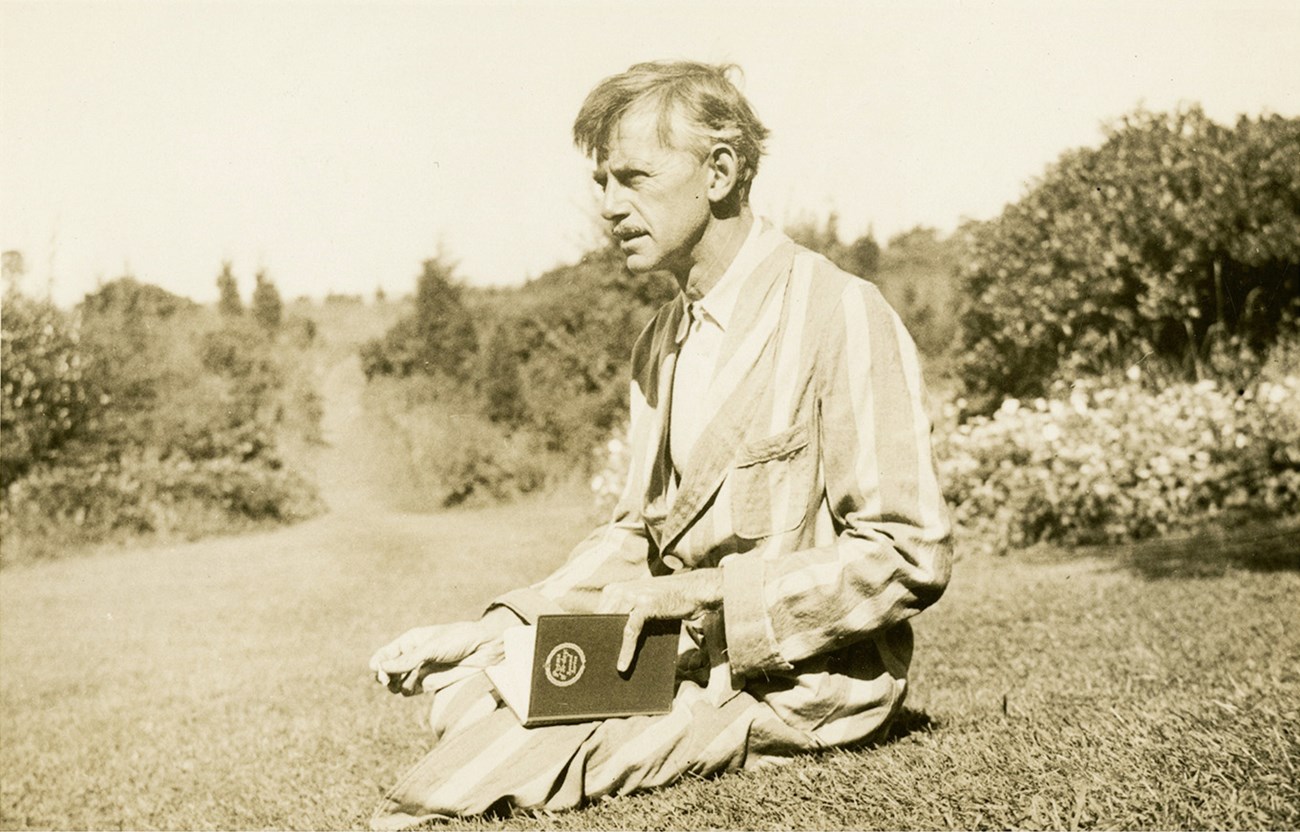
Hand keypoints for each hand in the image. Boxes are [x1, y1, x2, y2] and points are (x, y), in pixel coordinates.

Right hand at [368, 620, 490, 694]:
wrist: (484, 648)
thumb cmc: (459, 639)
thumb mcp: (432, 647)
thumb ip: (408, 659)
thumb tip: (381, 668)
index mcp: (411, 641)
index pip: (386, 653)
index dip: (378, 662)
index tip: (377, 670)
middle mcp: (413, 655)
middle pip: (388, 670)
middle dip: (384, 676)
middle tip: (387, 682)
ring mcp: (421, 670)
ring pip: (396, 683)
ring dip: (396, 684)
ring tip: (404, 683)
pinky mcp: (429, 683)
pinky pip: (409, 690)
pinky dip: (408, 690)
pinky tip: (415, 686)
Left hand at [597, 569, 721, 672]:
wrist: (693, 590)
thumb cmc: (667, 600)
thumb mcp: (642, 602)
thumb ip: (625, 612)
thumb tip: (608, 638)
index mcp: (615, 588)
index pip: (596, 614)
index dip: (592, 633)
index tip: (586, 650)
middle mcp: (620, 589)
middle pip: (602, 621)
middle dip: (599, 642)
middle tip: (593, 664)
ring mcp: (632, 595)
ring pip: (614, 626)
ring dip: (611, 649)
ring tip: (606, 668)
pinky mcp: (645, 605)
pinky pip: (630, 631)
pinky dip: (626, 650)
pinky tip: (623, 665)